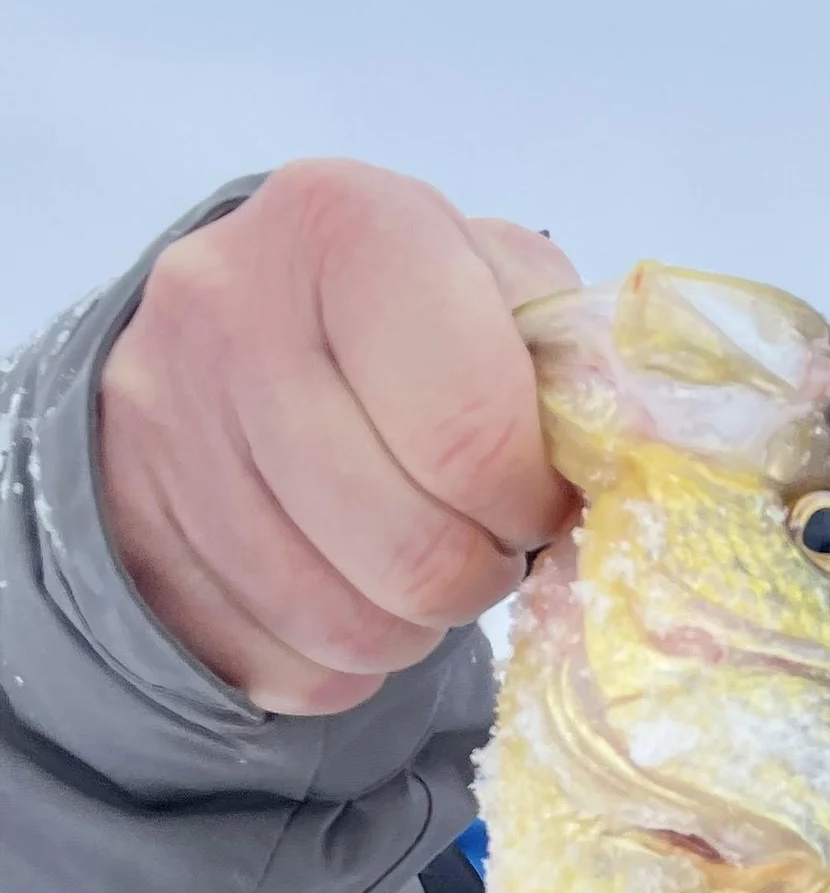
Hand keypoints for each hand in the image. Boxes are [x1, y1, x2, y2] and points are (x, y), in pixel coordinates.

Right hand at [96, 159, 580, 716]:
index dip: (532, 501)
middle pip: (411, 553)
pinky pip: (286, 666)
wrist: (234, 328)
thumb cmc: (406, 315)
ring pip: (348, 628)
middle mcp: (227, 310)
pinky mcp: (134, 533)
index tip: (543, 499)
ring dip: (417, 625)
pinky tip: (349, 586)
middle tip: (489, 543)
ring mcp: (164, 426)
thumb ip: (573, 361)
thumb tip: (632, 453)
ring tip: (423, 564)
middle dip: (481, 573)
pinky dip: (345, 659)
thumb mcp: (495, 290)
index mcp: (341, 225)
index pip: (469, 435)